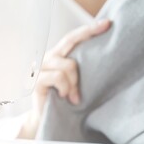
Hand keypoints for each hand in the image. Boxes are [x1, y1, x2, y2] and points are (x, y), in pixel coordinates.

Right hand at [18, 19, 111, 138]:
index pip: (71, 38)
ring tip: (74, 96)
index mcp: (56, 56)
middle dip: (88, 34)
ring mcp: (40, 68)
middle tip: (105, 29)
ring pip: (67, 65)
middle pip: (69, 41)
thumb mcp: (73, 81)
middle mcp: (47, 58)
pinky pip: (58, 78)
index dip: (88, 30)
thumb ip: (78, 69)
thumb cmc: (62, 101)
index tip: (106, 24)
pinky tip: (64, 96)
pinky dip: (65, 88)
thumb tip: (103, 57)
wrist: (45, 119)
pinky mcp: (36, 80)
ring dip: (74, 82)